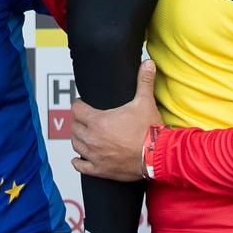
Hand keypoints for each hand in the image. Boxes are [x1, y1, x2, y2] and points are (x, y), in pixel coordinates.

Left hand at [71, 60, 160, 182]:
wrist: (158, 156)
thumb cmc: (150, 130)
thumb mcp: (145, 101)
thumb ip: (144, 80)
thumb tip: (148, 63)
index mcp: (98, 120)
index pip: (76, 109)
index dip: (79, 105)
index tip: (84, 104)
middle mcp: (92, 138)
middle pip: (74, 127)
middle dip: (78, 121)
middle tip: (86, 119)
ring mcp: (95, 155)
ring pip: (75, 145)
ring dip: (78, 139)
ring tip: (85, 135)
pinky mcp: (100, 170)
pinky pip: (81, 166)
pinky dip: (78, 161)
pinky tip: (79, 158)